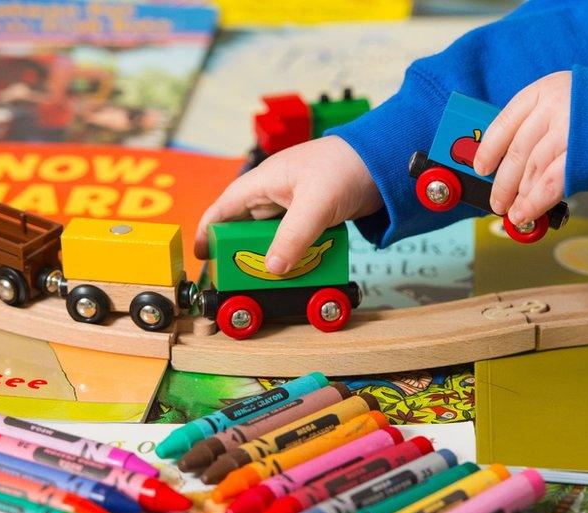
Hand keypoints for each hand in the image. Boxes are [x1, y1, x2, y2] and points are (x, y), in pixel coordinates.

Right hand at [194, 136, 382, 273]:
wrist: (385, 159)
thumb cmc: (346, 166)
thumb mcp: (316, 204)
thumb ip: (294, 236)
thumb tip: (273, 267)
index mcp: (264, 181)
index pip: (225, 208)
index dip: (209, 231)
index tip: (201, 255)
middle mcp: (275, 192)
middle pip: (246, 226)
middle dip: (241, 251)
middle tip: (239, 276)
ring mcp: (295, 203)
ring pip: (272, 235)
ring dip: (271, 254)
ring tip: (268, 278)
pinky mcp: (314, 214)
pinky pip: (295, 238)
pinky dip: (294, 252)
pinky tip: (298, 267)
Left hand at [473, 71, 570, 225]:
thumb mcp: (567, 102)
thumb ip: (539, 125)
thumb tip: (508, 164)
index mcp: (545, 90)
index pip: (505, 121)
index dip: (489, 148)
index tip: (481, 167)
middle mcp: (555, 105)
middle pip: (518, 150)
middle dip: (503, 181)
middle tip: (497, 201)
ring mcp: (570, 128)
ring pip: (533, 169)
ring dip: (520, 195)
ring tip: (514, 212)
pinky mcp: (583, 154)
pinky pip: (550, 183)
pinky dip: (535, 202)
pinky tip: (527, 213)